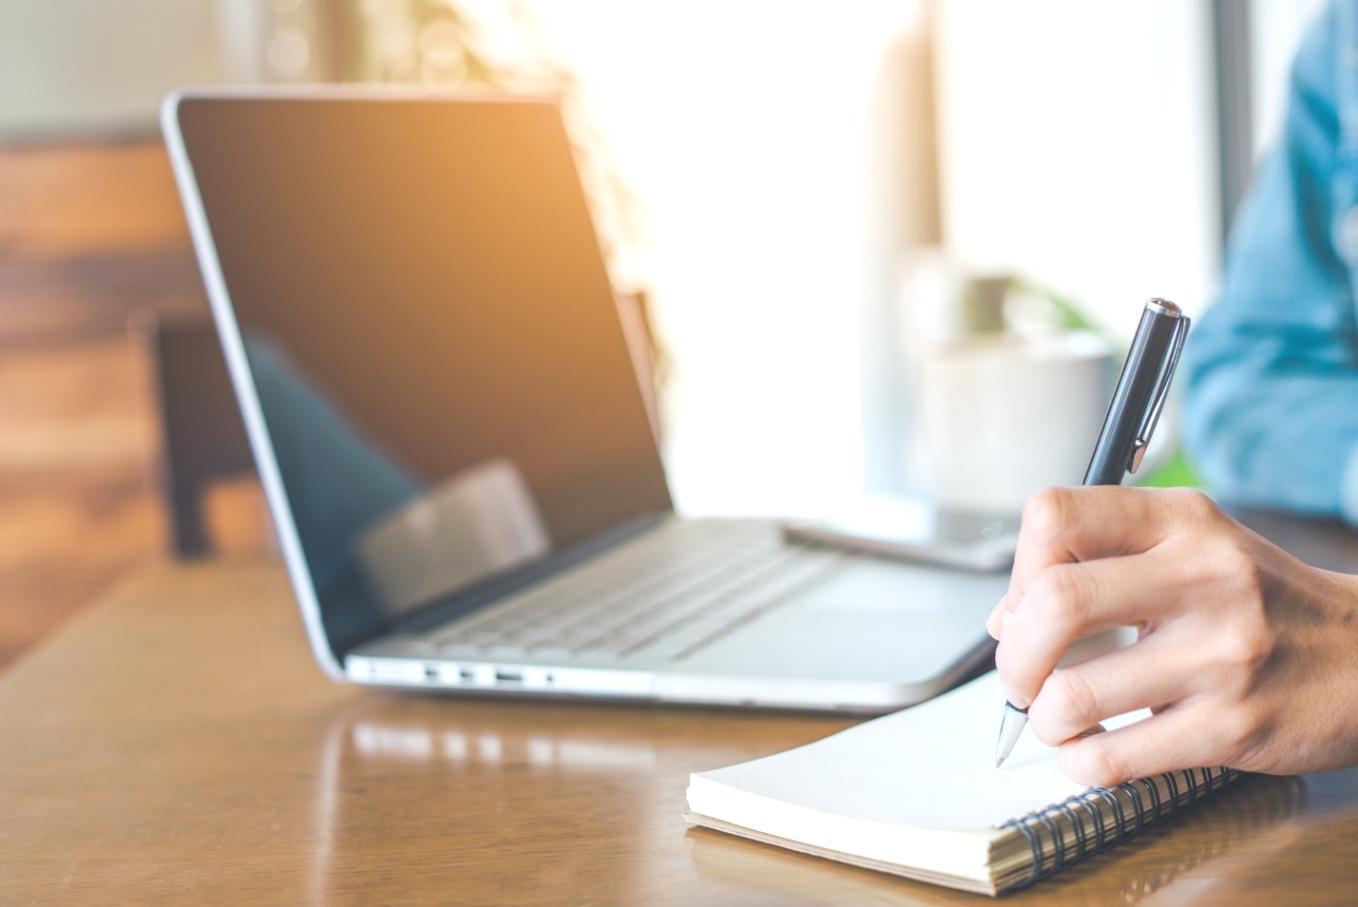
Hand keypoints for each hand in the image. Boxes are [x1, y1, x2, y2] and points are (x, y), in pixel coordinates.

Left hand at [986, 486, 1357, 786]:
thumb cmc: (1256, 602)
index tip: (1021, 608)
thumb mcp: (1185, 550)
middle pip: (1053, 601)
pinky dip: (1080, 763)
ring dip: (1044, 719)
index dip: (1015, 569)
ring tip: (1058, 718)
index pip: (1054, 517)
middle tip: (1020, 678)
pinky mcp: (1233, 727)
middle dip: (1013, 655)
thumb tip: (1003, 621)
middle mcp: (1202, 576)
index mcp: (1180, 521)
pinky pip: (1114, 757)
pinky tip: (1091, 751)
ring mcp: (1221, 654)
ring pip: (1073, 693)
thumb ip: (1093, 565)